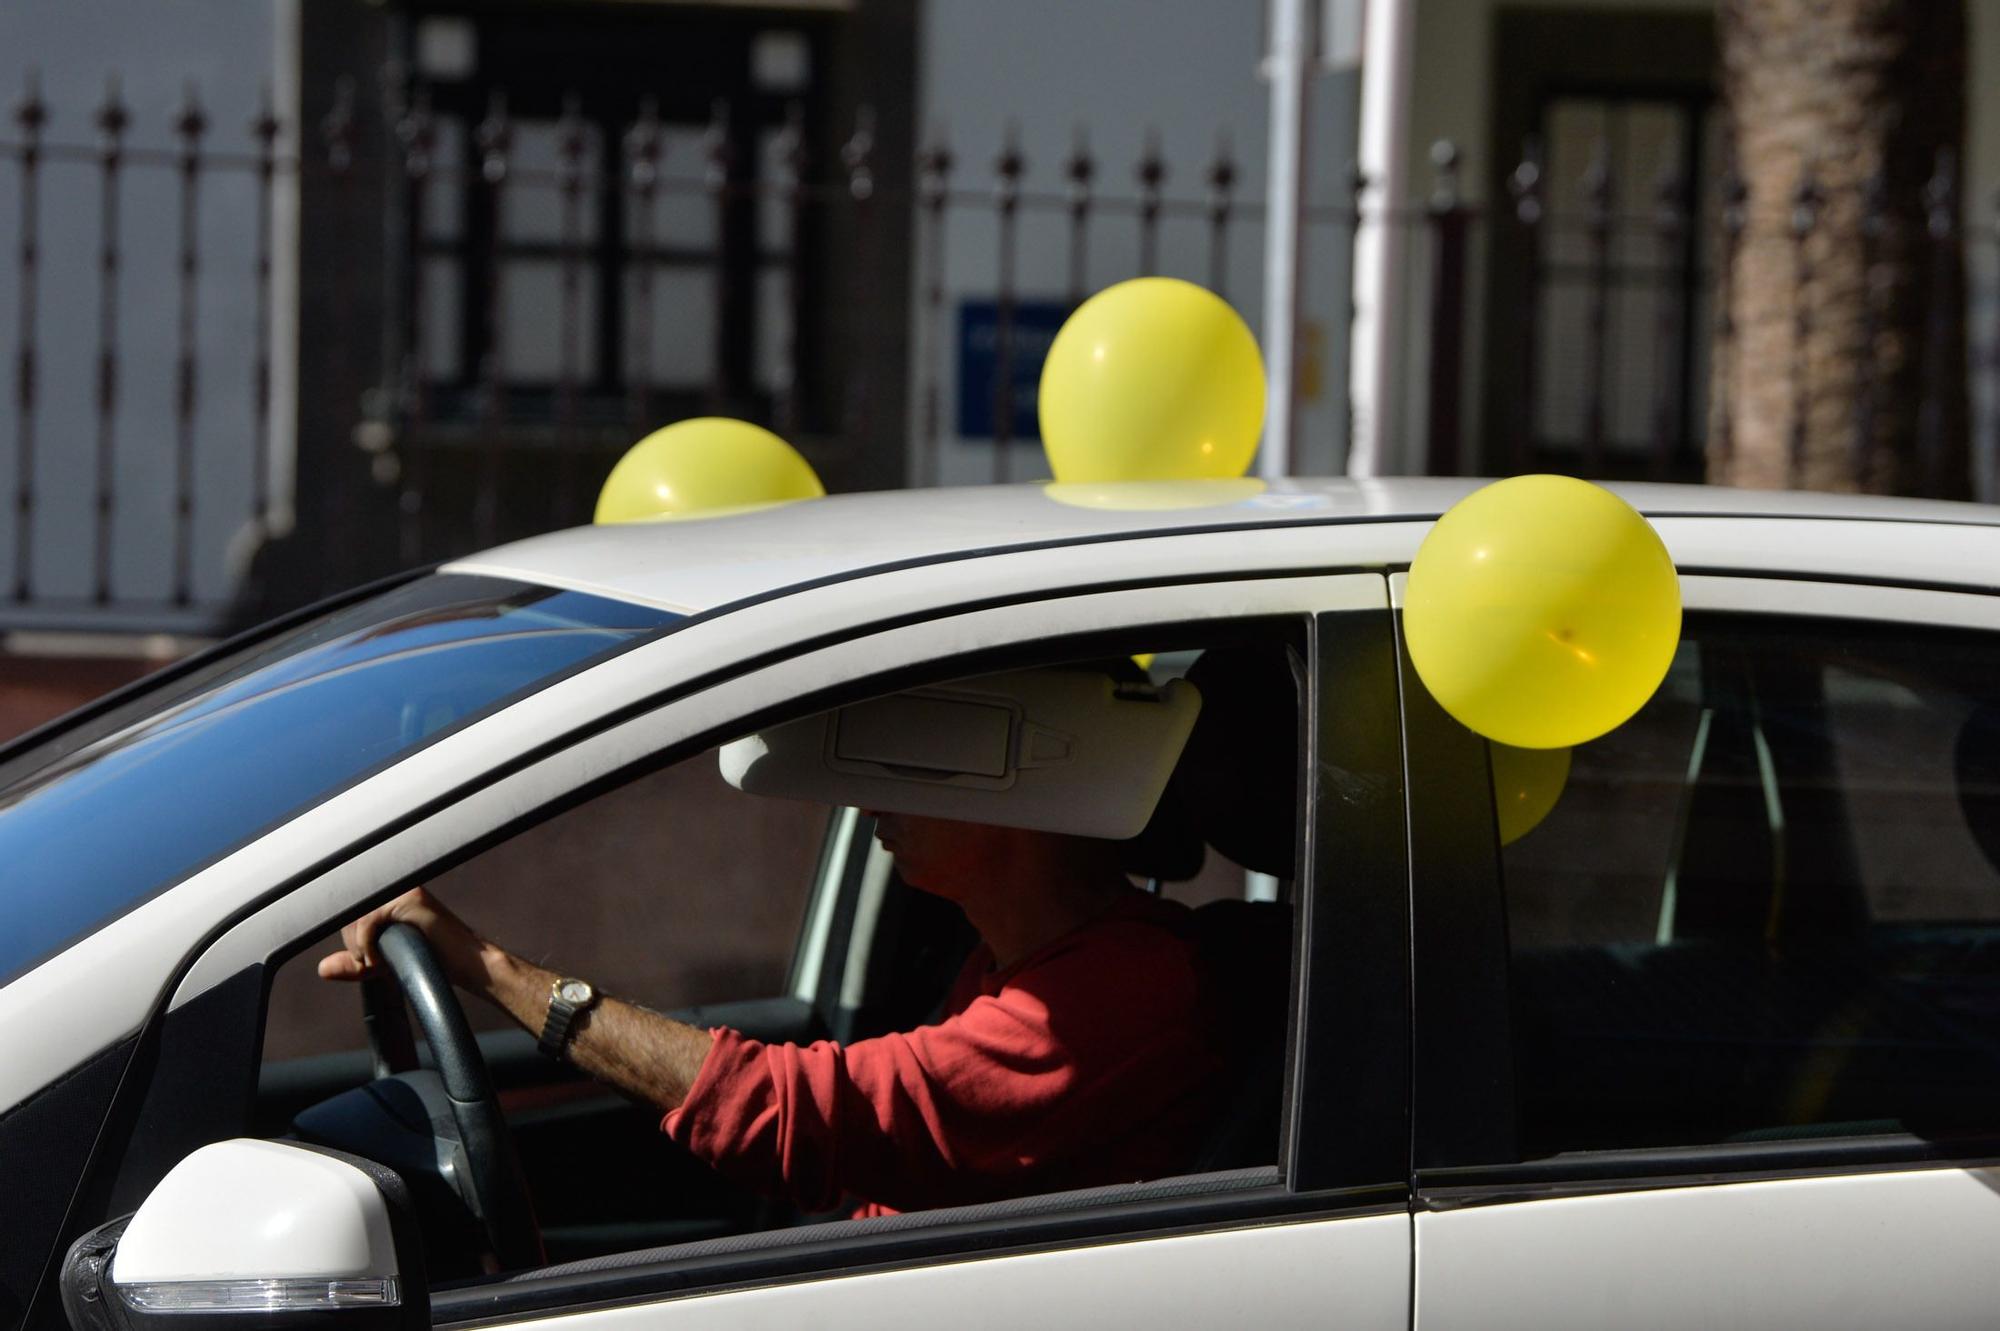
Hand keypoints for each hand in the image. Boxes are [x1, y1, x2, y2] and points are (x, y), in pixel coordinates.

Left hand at [317, 886, 485, 990]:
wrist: (469, 966)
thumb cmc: (434, 961)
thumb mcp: (385, 962)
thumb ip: (355, 962)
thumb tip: (323, 968)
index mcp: (390, 895)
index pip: (350, 908)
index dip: (349, 935)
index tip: (360, 958)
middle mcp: (396, 887)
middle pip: (349, 910)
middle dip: (352, 943)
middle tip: (370, 965)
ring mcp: (404, 890)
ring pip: (356, 915)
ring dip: (358, 946)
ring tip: (377, 964)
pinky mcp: (410, 899)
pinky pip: (369, 919)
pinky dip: (366, 945)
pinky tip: (379, 960)